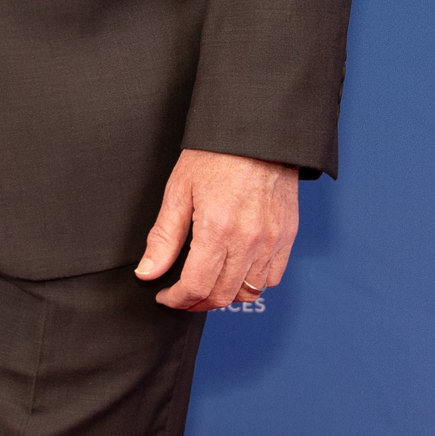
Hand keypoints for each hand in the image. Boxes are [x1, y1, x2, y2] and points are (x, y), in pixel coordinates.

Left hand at [135, 150, 299, 311]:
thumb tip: (147, 272)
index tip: (165, 297)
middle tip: (183, 296)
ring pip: (249, 292)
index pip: (196, 287)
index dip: (177, 300)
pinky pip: (272, 277)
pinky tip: (236, 272)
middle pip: (222, 296)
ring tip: (209, 285)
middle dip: (197, 303)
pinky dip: (253, 283)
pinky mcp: (287, 235)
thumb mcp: (179, 190)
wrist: (257, 132)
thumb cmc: (215, 155)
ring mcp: (271, 240)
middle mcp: (248, 240)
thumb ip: (164, 237)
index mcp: (217, 230)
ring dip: (226, 296)